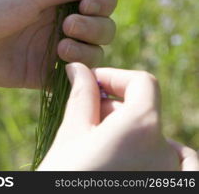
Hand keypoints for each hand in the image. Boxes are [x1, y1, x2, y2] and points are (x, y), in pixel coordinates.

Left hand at [0, 0, 116, 87]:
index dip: (103, 1)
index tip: (86, 4)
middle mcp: (62, 17)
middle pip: (105, 23)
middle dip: (95, 25)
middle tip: (68, 25)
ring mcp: (56, 45)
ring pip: (97, 48)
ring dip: (88, 46)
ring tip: (60, 45)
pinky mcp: (48, 71)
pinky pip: (80, 71)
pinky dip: (80, 66)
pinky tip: (61, 61)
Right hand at [39, 63, 198, 170]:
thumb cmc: (64, 179)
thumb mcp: (71, 135)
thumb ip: (83, 95)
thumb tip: (79, 68)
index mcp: (142, 127)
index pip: (143, 84)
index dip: (116, 78)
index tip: (93, 84)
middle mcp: (167, 153)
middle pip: (149, 113)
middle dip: (118, 109)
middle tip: (88, 121)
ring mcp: (173, 179)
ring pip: (167, 145)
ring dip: (140, 137)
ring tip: (107, 148)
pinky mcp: (172, 192)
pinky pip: (185, 173)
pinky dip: (167, 163)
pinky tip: (141, 166)